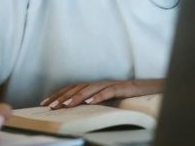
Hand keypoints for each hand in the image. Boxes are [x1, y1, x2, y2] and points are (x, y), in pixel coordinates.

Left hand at [40, 79, 163, 109]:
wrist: (150, 89)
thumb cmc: (127, 96)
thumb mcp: (106, 101)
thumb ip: (92, 103)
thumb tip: (75, 111)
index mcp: (94, 86)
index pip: (72, 88)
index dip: (58, 94)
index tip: (45, 103)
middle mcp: (99, 83)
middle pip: (77, 88)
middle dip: (62, 97)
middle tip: (51, 106)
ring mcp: (110, 84)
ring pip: (90, 88)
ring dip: (77, 97)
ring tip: (66, 105)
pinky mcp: (122, 87)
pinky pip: (109, 91)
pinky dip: (99, 96)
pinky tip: (90, 102)